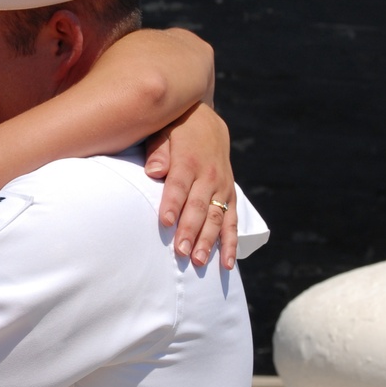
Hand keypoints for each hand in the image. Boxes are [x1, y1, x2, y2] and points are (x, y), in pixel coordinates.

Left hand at [145, 104, 237, 269]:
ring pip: (216, 218)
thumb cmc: (176, 131)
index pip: (179, 185)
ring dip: (208, 241)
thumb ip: (158, 152)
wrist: (206, 122)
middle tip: (181, 252)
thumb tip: (153, 171)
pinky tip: (225, 264)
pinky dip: (230, 243)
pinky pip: (232, 222)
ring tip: (198, 261)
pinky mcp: (230, 196)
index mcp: (189, 160)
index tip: (166, 222)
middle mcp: (209, 176)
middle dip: (190, 230)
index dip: (173, 203)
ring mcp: (222, 188)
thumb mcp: (163, 132)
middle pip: (198, 206)